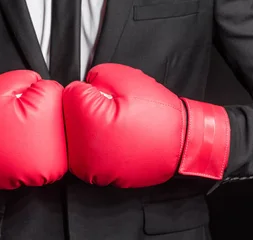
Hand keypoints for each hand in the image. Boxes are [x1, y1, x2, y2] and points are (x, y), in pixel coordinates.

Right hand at [0, 70, 67, 188]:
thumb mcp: (3, 84)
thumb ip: (31, 79)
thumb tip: (45, 85)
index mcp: (47, 114)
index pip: (56, 94)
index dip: (35, 93)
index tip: (20, 100)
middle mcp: (52, 143)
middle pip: (60, 117)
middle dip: (41, 114)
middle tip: (16, 119)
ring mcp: (45, 165)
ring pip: (55, 140)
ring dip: (40, 135)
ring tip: (15, 134)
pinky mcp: (36, 178)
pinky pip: (45, 161)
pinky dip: (33, 154)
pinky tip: (15, 148)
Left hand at [63, 63, 229, 187]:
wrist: (183, 143)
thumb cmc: (159, 115)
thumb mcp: (127, 78)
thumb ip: (97, 74)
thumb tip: (84, 83)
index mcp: (87, 120)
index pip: (70, 94)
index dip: (91, 89)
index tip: (107, 95)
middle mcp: (83, 147)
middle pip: (69, 116)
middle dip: (88, 109)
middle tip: (115, 111)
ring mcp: (89, 167)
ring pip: (76, 135)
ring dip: (91, 128)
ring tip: (117, 127)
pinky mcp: (98, 177)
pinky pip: (87, 154)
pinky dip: (98, 145)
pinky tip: (116, 141)